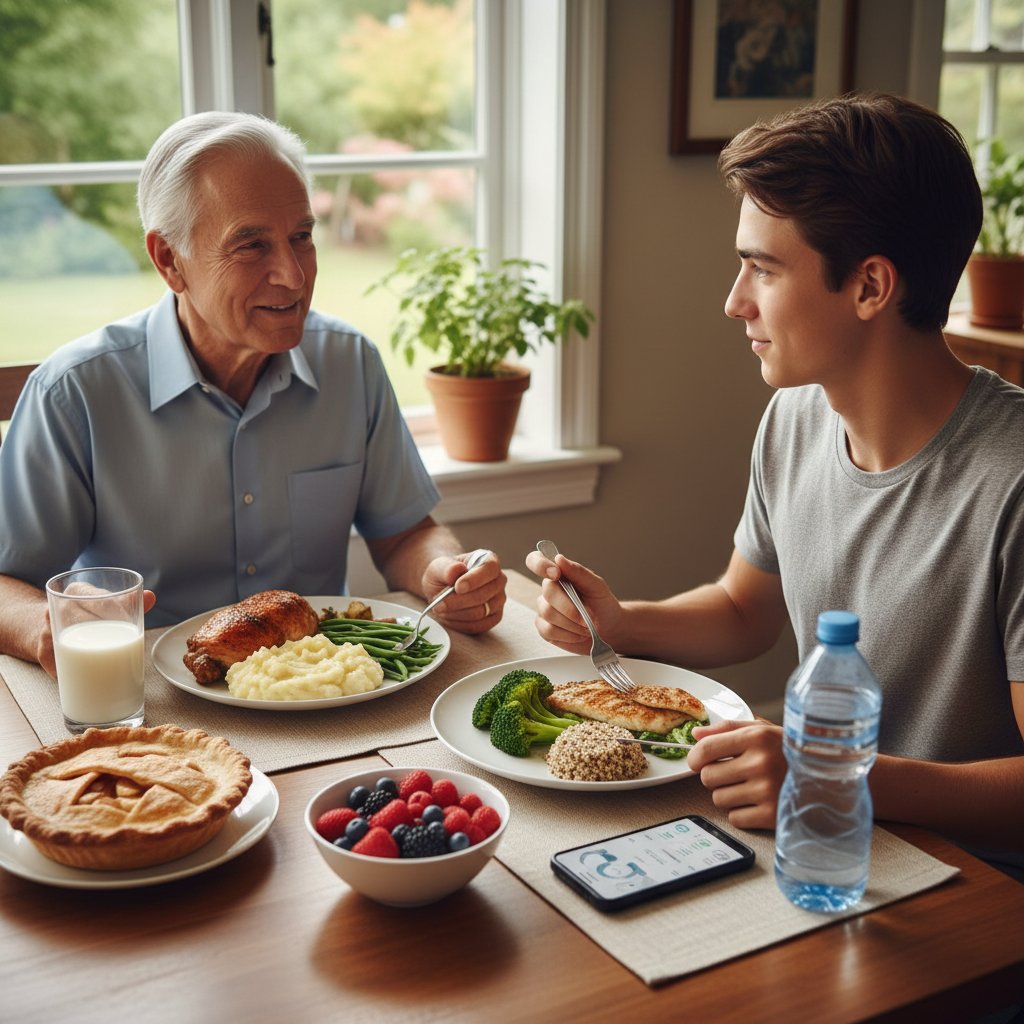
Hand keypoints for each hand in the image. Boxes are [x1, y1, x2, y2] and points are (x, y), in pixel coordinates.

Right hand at [37, 589, 156, 678]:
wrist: (47, 623)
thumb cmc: (85, 614)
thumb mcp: (104, 603)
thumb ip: (127, 602)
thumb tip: (151, 596)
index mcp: (76, 591)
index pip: (98, 599)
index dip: (115, 612)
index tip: (130, 625)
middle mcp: (58, 608)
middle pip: (82, 621)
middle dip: (105, 636)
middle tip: (125, 648)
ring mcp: (47, 630)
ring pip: (67, 643)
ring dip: (87, 657)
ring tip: (108, 667)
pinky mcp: (43, 651)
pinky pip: (56, 663)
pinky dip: (72, 673)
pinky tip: (86, 681)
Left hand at [421, 552, 504, 634]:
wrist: (443, 588)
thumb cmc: (444, 574)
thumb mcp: (438, 566)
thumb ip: (447, 567)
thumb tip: (456, 570)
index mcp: (490, 561)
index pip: (489, 569)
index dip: (474, 579)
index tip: (457, 587)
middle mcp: (499, 580)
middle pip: (483, 595)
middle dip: (458, 601)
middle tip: (439, 603)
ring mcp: (498, 600)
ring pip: (480, 613)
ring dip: (456, 613)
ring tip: (441, 609)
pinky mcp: (493, 618)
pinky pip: (478, 626)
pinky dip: (460, 624)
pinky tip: (448, 617)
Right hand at [523, 548, 624, 653]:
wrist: (608, 628)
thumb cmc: (601, 603)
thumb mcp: (596, 585)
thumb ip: (578, 572)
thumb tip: (558, 559)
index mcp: (558, 574)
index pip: (536, 561)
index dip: (540, 565)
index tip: (556, 574)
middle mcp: (548, 590)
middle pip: (548, 593)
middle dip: (570, 607)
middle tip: (588, 616)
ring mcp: (544, 610)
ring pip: (548, 614)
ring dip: (572, 623)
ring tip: (586, 627)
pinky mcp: (544, 629)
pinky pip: (548, 631)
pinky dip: (567, 635)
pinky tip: (578, 635)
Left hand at [685, 719, 786, 829]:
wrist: (831, 779)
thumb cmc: (791, 752)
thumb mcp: (764, 731)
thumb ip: (727, 729)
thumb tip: (695, 734)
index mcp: (757, 737)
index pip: (706, 749)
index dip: (694, 757)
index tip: (696, 761)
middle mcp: (761, 763)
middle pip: (708, 777)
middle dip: (715, 776)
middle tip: (733, 773)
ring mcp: (767, 791)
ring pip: (719, 799)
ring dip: (729, 795)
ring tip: (750, 787)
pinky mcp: (772, 815)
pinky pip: (735, 818)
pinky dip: (742, 813)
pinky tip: (759, 802)